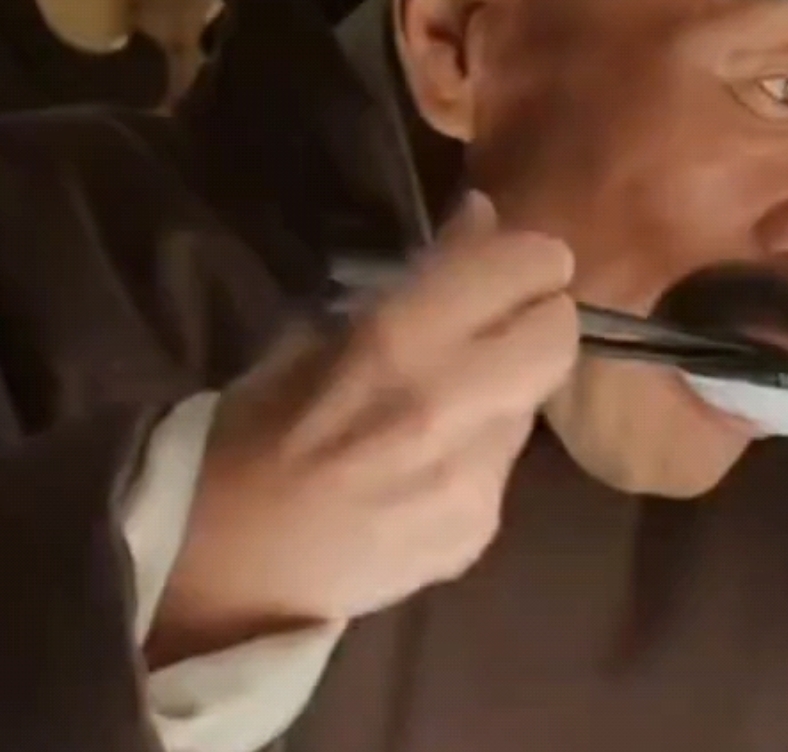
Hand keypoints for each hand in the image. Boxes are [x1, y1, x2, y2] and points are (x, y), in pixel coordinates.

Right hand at [146, 192, 577, 664]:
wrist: (226, 570)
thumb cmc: (250, 435)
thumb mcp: (314, 333)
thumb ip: (418, 278)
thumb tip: (484, 218)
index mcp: (399, 340)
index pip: (526, 268)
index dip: (528, 261)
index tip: (510, 266)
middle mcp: (454, 404)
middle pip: (560, 332)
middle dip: (539, 321)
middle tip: (501, 327)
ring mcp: (476, 475)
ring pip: (534, 401)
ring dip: (506, 390)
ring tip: (442, 408)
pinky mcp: (482, 527)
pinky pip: (506, 464)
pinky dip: (480, 453)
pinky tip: (424, 470)